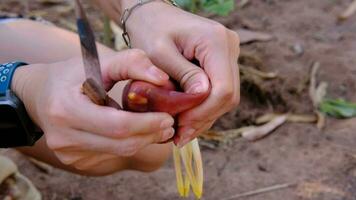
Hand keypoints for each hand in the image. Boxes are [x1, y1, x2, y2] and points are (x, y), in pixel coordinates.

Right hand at [11, 49, 174, 171]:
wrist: (40, 95)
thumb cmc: (70, 75)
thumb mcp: (97, 61)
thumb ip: (130, 63)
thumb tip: (163, 79)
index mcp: (66, 110)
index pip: (117, 125)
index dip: (147, 124)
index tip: (168, 117)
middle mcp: (64, 138)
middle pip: (121, 144)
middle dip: (150, 135)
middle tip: (169, 123)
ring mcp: (69, 153)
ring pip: (119, 152)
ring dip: (143, 140)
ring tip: (157, 126)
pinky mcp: (75, 160)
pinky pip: (112, 156)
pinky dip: (129, 144)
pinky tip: (136, 132)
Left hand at [123, 2, 239, 146]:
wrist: (153, 15)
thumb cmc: (150, 30)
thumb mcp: (159, 53)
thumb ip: (182, 74)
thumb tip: (201, 97)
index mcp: (216, 41)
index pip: (223, 89)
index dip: (204, 112)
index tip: (181, 125)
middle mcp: (230, 46)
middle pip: (228, 96)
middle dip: (204, 118)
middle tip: (179, 134)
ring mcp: (229, 54)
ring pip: (226, 97)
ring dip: (204, 116)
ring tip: (181, 131)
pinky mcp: (222, 62)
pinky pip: (219, 91)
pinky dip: (204, 107)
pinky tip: (187, 118)